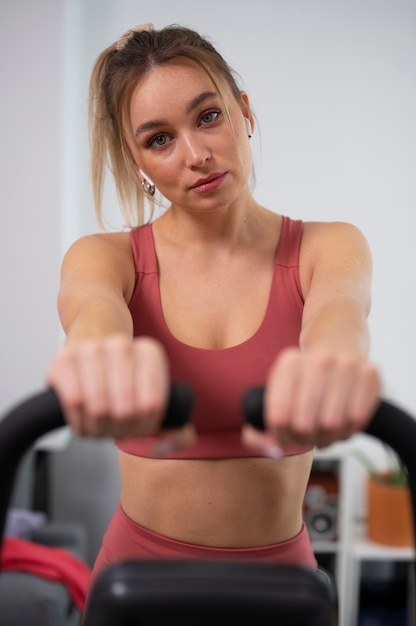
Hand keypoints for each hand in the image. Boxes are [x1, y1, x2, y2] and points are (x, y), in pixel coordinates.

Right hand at [47, 334, 193, 448]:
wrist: (91, 345)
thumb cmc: (124, 379)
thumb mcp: (157, 395)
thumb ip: (177, 428)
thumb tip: (163, 446)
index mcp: (149, 352)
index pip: (152, 406)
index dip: (144, 427)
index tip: (139, 427)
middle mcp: (121, 345)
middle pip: (125, 410)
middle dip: (121, 429)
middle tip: (117, 428)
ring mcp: (90, 349)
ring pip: (98, 407)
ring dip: (98, 428)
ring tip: (100, 425)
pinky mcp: (64, 360)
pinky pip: (74, 402)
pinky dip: (79, 421)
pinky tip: (84, 419)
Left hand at [242, 347, 381, 454]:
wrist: (338, 340)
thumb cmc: (305, 375)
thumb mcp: (278, 387)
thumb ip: (263, 423)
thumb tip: (269, 448)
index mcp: (289, 362)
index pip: (279, 417)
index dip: (279, 436)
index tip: (283, 437)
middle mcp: (318, 361)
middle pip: (305, 425)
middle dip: (302, 438)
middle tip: (304, 436)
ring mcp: (347, 365)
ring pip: (332, 426)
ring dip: (326, 437)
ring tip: (322, 430)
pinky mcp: (371, 374)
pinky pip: (357, 420)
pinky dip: (347, 431)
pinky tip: (340, 424)